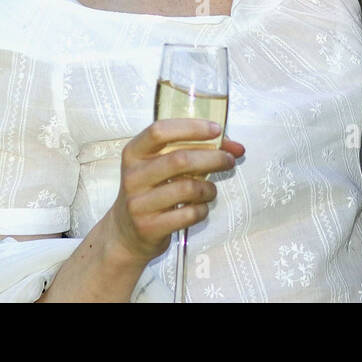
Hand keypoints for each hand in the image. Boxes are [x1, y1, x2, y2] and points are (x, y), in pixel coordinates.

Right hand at [107, 119, 244, 264]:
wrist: (125, 233)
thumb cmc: (152, 190)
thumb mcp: (160, 165)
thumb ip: (193, 150)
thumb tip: (236, 147)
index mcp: (134, 153)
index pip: (159, 131)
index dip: (191, 128)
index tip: (216, 129)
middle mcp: (133, 176)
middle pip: (180, 159)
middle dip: (212, 158)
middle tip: (229, 160)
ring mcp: (139, 203)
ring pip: (188, 188)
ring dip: (209, 188)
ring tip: (211, 190)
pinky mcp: (149, 227)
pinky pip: (188, 214)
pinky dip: (202, 209)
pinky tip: (200, 208)